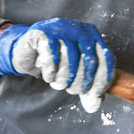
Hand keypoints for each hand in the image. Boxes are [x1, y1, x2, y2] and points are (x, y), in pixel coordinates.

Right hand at [0, 18, 114, 112]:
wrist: (27, 53)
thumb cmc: (56, 64)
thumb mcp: (75, 77)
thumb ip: (87, 91)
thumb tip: (94, 106)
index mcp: (93, 36)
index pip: (106, 58)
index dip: (102, 79)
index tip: (94, 94)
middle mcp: (80, 29)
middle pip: (89, 60)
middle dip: (81, 82)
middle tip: (72, 91)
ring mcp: (61, 27)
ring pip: (70, 58)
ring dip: (64, 78)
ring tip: (59, 84)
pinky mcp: (43, 32)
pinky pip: (52, 56)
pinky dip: (51, 72)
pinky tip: (48, 76)